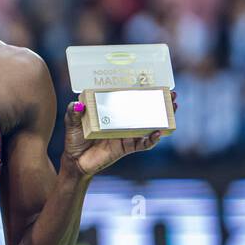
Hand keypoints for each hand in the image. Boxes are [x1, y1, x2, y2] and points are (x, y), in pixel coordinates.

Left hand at [62, 90, 178, 178]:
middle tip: (171, 95)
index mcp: (110, 112)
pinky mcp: (126, 147)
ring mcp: (125, 135)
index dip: (141, 92)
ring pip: (148, 125)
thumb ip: (73, 113)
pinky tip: (157, 133)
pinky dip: (151, 139)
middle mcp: (121, 122)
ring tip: (172, 109)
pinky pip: (142, 144)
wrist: (75, 161)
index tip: (154, 83)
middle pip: (143, 111)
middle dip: (159, 103)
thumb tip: (77, 104)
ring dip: (161, 118)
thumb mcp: (72, 124)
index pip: (127, 100)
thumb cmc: (74, 140)